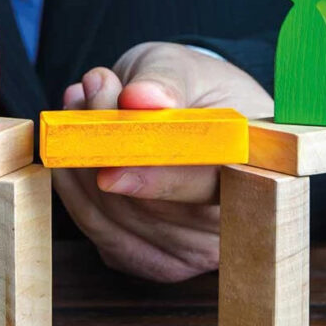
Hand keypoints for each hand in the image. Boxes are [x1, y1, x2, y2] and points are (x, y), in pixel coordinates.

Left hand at [53, 42, 272, 281]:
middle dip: (105, 151)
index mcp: (252, 173)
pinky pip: (98, 230)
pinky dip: (73, 186)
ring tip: (79, 103)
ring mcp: (189, 250)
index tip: (110, 168)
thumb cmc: (192, 87)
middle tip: (90, 88)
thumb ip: (165, 80)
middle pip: (151, 209)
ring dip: (81, 163)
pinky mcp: (150, 259)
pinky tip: (74, 145)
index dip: (159, 180)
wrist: (186, 108)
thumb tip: (141, 98)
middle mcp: (226, 223)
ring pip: (115, 220)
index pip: (208, 187)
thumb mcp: (183, 66)